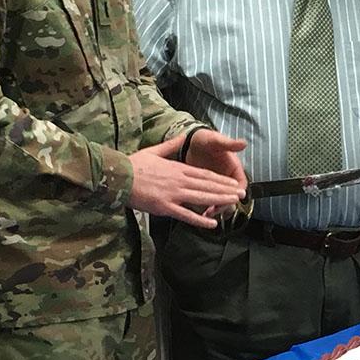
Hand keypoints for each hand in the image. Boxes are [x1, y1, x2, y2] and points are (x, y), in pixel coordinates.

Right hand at [127, 134, 245, 228]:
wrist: (118, 175)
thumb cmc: (134, 164)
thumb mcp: (155, 151)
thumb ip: (172, 145)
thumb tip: (183, 136)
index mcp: (177, 168)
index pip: (204, 175)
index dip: (221, 180)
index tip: (233, 183)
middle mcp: (179, 180)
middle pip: (207, 185)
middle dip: (226, 190)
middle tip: (242, 194)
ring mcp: (173, 194)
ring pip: (201, 198)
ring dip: (219, 200)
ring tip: (234, 203)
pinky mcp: (164, 207)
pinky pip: (185, 215)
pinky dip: (199, 219)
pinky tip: (212, 224)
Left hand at [183, 128, 247, 216]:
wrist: (190, 142)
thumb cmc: (205, 139)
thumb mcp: (216, 141)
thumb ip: (229, 144)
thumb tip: (243, 143)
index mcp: (234, 168)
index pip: (241, 184)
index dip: (238, 193)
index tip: (234, 198)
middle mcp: (227, 178)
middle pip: (231, 196)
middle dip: (224, 204)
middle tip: (216, 209)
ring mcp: (216, 185)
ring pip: (220, 201)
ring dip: (215, 208)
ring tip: (207, 213)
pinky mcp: (205, 188)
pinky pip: (208, 201)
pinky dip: (205, 207)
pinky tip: (199, 212)